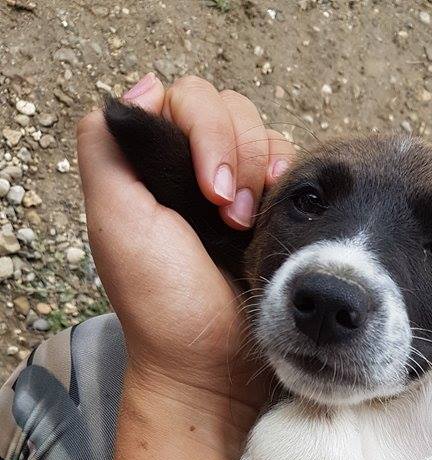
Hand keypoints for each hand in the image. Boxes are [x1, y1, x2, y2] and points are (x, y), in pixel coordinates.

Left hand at [76, 74, 293, 418]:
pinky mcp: (274, 213)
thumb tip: (145, 90)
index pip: (184, 100)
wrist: (212, 364)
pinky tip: (276, 213)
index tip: (208, 192)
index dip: (203, 131)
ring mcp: (237, 190)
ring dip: (262, 172)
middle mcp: (194, 170)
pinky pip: (292, 167)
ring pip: (263, 133)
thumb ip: (106, 148)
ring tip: (248, 227)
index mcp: (153, 165)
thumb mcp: (114, 221)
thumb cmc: (163, 305)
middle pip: (228, 108)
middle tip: (229, 216)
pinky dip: (288, 180)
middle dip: (236, 155)